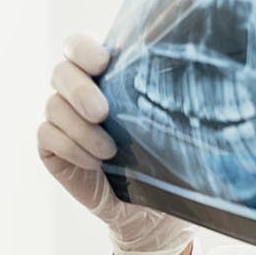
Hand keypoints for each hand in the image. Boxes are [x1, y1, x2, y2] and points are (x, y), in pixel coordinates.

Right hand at [36, 33, 191, 254]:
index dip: (82, 49)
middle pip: (60, 72)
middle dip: (79, 90)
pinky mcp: (51, 147)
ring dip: (81, 128)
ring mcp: (61, 118)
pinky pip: (47, 136)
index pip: (77, 46)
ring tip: (110, 151)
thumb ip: (174, 95)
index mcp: (105, 74)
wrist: (152, 208)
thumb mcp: (174, 123)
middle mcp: (77, 91)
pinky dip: (71, 147)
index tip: (103, 62)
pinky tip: (96, 163)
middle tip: (102, 111)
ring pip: (53, 106)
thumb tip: (208, 72)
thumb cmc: (167, 156)